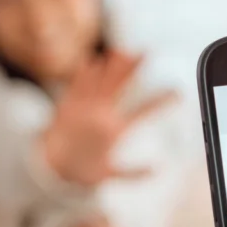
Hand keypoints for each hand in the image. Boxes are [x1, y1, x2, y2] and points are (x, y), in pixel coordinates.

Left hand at [43, 50, 177, 186]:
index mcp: (115, 131)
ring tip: (122, 51)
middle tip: (146, 52)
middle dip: (134, 68)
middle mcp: (101, 116)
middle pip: (121, 85)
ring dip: (111, 64)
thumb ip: (134, 172)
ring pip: (100, 80)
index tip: (177, 92)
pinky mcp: (68, 105)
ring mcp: (84, 108)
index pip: (145, 111)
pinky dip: (85, 71)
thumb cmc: (79, 172)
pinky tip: (92, 60)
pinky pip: (77, 84)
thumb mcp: (109, 175)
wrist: (48, 168)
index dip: (163, 100)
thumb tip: (156, 170)